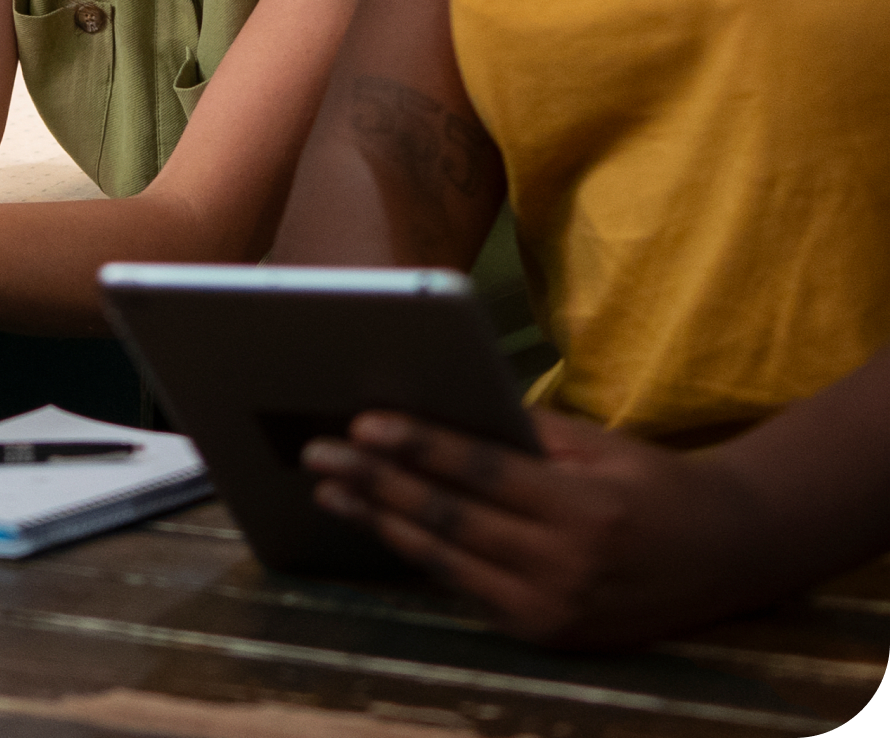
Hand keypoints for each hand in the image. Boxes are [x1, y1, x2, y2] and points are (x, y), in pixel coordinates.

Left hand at [302, 407, 771, 645]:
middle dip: (376, 483)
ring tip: (328, 490)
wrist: (727, 557)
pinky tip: (378, 524)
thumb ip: (524, 434)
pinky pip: (467, 588)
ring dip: (379, 521)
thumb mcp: (599, 445)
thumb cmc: (653, 482)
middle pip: (451, 518)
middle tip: (318, 453)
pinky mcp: (546, 636)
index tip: (362, 424)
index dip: (419, 447)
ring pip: (447, 559)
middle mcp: (568, 568)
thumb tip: (438, 408)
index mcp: (586, 510)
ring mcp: (555, 612)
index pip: (482, 472)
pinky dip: (418, 553)